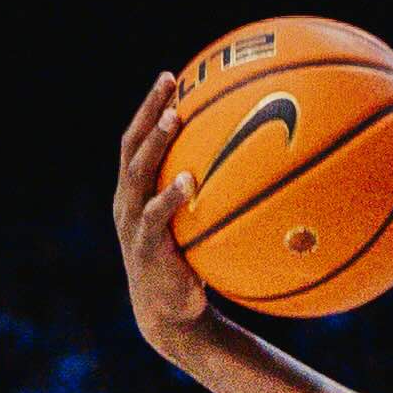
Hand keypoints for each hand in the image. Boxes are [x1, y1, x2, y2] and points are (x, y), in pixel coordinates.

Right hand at [114, 72, 215, 347]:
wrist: (170, 316)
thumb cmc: (189, 265)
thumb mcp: (198, 227)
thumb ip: (214, 198)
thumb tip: (265, 172)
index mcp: (136, 191)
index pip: (138, 139)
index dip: (150, 107)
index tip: (172, 76)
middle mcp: (127, 200)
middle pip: (133, 144)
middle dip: (150, 110)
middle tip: (170, 82)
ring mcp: (132, 223)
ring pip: (139, 173)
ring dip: (157, 142)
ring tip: (176, 117)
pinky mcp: (146, 248)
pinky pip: (155, 216)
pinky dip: (170, 197)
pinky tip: (188, 181)